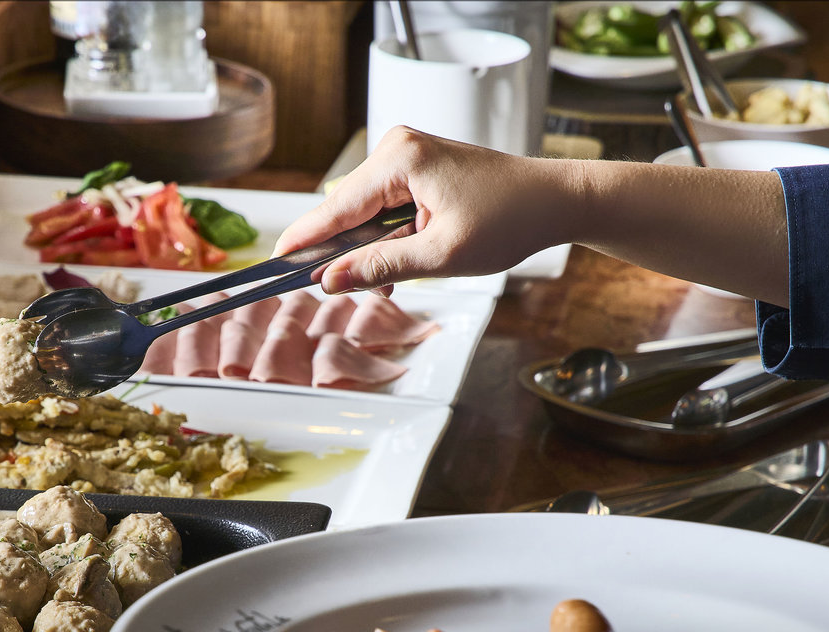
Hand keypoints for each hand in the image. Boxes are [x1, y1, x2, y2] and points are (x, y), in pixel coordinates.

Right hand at [273, 127, 570, 293]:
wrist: (554, 200)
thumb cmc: (511, 219)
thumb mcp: (441, 256)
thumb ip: (380, 267)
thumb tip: (331, 279)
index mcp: (400, 159)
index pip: (335, 208)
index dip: (304, 241)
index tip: (273, 266)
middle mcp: (398, 147)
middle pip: (344, 209)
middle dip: (337, 250)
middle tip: (322, 287)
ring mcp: (407, 155)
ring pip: (363, 212)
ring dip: (364, 247)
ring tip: (379, 279)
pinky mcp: (416, 167)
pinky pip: (382, 207)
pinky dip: (382, 236)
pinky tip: (395, 261)